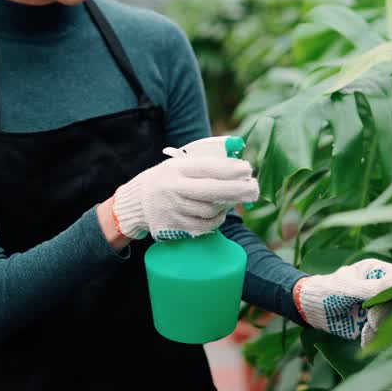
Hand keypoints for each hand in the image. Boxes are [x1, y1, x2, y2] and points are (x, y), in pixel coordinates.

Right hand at [110, 155, 258, 241]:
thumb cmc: (167, 179)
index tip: (248, 169)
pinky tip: (219, 214)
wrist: (137, 202)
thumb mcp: (179, 165)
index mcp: (177, 168)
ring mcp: (175, 208)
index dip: (230, 169)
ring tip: (232, 200)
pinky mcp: (175, 225)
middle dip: (237, 190)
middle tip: (254, 189)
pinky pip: (204, 225)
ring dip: (226, 206)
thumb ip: (205, 165)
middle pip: (213, 190)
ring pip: (210, 210)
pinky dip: (216, 220)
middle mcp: (175, 188)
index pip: (208, 167)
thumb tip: (238, 166)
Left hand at [294, 259, 391, 347]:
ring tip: (366, 327)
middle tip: (373, 320)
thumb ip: (372, 287)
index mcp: (374, 271)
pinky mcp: (369, 321)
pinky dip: (373, 336)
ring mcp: (375, 305)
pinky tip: (364, 338)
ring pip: (391, 317)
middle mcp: (378, 288)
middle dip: (389, 312)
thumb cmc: (326, 290)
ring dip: (381, 325)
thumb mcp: (348, 288)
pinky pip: (379, 331)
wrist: (309, 309)